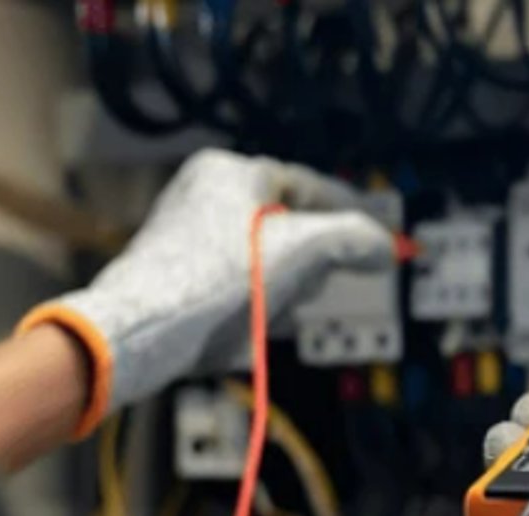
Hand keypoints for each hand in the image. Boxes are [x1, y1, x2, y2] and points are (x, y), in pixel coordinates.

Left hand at [18, 148, 392, 436]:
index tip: (380, 239)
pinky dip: (255, 297)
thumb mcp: (303, 250)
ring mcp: (187, 231)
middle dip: (311, 258)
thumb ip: (354, 239)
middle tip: (320, 279)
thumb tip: (387, 246)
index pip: (312, 186)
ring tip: (273, 308)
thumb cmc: (215, 280)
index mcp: (230, 171)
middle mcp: (204, 192)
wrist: (141, 331)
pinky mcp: (178, 270)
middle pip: (291, 223)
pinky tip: (251, 321)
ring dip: (284, 284)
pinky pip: (237, 278)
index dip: (353, 214)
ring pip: (266, 255)